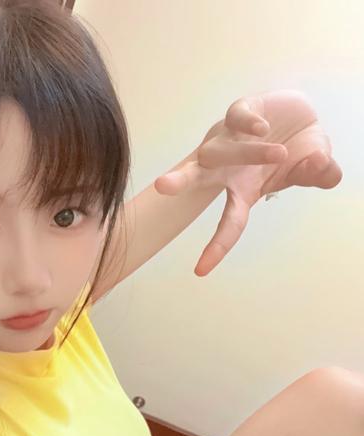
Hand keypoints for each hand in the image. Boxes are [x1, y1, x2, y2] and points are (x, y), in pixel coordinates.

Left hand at [154, 90, 342, 275]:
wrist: (301, 114)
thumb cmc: (297, 151)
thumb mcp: (314, 167)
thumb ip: (320, 174)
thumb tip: (324, 169)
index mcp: (243, 191)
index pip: (228, 224)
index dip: (216, 247)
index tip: (201, 271)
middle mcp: (228, 168)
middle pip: (197, 177)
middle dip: (180, 181)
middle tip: (163, 186)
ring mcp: (231, 139)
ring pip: (225, 149)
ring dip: (252, 153)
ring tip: (281, 153)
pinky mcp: (240, 112)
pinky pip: (236, 118)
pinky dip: (247, 125)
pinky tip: (261, 128)